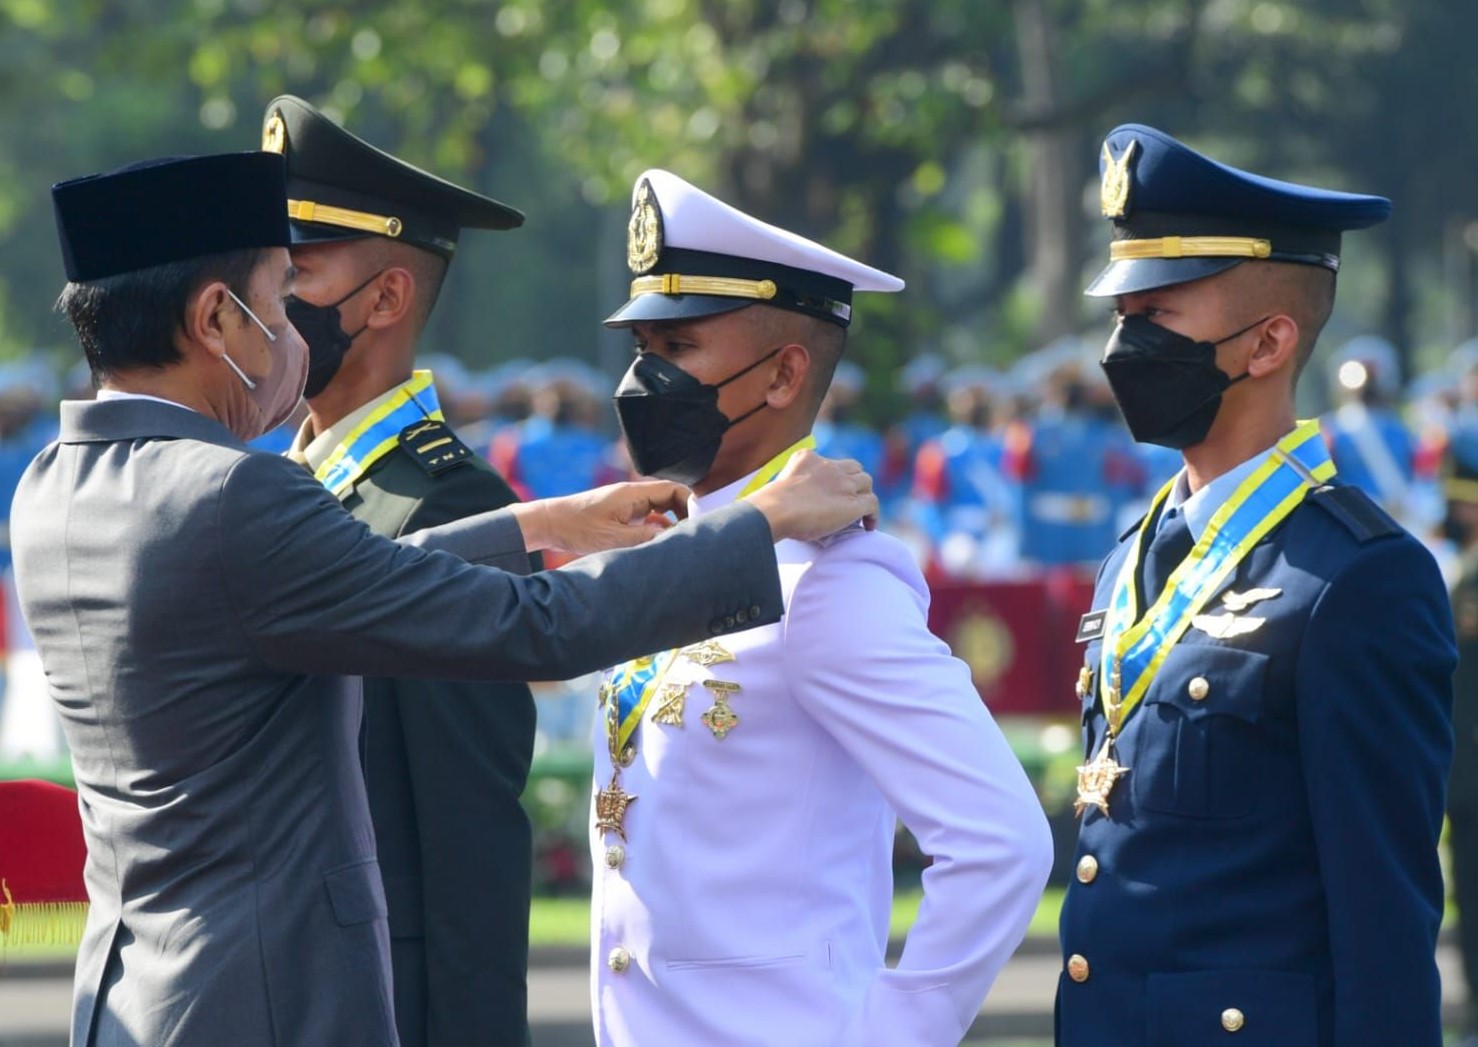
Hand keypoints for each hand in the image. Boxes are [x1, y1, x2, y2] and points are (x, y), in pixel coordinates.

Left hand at [510, 481, 689, 554]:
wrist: (548, 523)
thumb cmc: (576, 528)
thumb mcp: (613, 538)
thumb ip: (645, 539)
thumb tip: (673, 540)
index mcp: (633, 494)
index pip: (674, 490)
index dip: (691, 504)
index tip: (698, 524)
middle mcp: (633, 495)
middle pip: (671, 498)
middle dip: (685, 515)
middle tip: (691, 536)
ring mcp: (627, 504)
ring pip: (661, 509)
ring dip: (672, 523)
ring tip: (677, 543)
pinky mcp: (621, 514)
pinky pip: (648, 517)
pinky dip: (657, 528)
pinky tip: (657, 544)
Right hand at [747, 450, 877, 542]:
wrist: (777, 510)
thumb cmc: (771, 505)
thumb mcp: (779, 484)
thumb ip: (790, 484)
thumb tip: (787, 500)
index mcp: (808, 458)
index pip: (831, 462)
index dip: (837, 476)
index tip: (834, 490)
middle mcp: (829, 466)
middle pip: (854, 468)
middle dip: (854, 482)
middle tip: (850, 499)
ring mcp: (843, 484)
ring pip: (866, 483)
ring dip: (864, 495)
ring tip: (861, 513)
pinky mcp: (853, 502)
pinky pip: (873, 503)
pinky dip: (873, 514)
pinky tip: (869, 526)